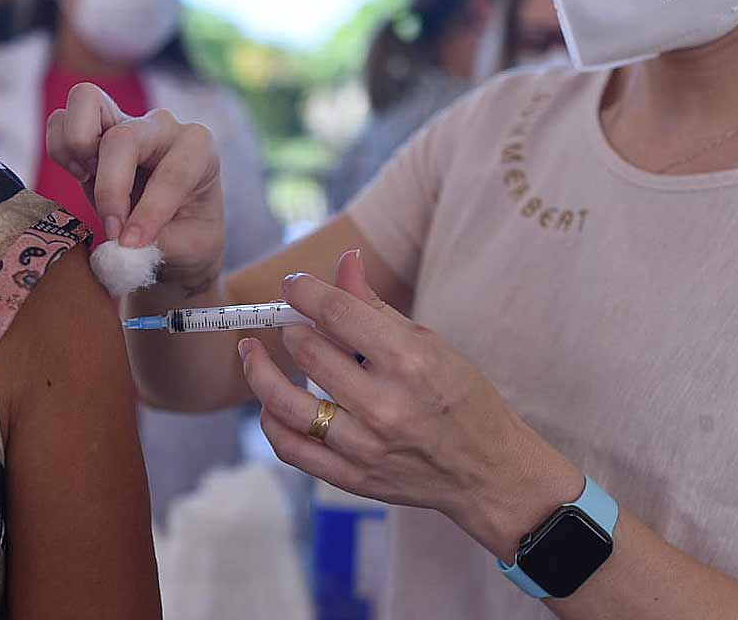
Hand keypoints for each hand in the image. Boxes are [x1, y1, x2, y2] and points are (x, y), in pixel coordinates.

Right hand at [46, 83, 224, 289]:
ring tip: (88, 180)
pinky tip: (81, 175)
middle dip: (110, 188)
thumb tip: (118, 248)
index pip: (172, 173)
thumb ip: (157, 246)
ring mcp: (126, 121)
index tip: (132, 244)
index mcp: (199, 149)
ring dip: (77, 146)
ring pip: (86, 101)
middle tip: (111, 229)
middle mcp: (162, 127)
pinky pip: (60, 120)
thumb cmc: (189, 235)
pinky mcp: (94, 129)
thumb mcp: (190, 248)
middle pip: (122, 138)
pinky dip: (60, 149)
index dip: (149, 212)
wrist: (177, 231)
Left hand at [237, 250, 582, 558]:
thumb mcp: (430, 344)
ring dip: (259, 370)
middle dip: (288, 326)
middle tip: (286, 318)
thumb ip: (376, 306)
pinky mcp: (351, 477)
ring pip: (286, 403)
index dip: (305, 291)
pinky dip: (270, 420)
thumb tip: (344, 260)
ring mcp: (365, 447)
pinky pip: (290, 448)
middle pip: (308, 352)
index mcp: (410, 362)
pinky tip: (268, 401)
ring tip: (251, 350)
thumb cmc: (461, 398)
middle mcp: (385, 406)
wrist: (487, 471)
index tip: (293, 284)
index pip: (338, 313)